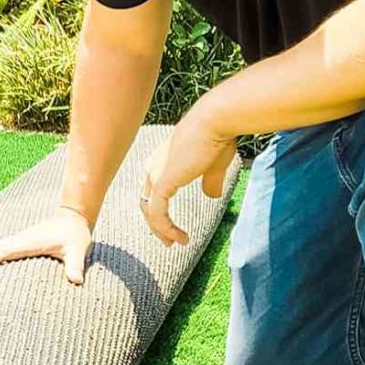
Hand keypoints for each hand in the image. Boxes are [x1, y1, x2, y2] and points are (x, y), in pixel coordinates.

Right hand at [0, 203, 95, 284]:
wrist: (74, 217)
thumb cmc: (75, 235)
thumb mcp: (77, 250)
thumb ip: (76, 265)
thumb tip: (76, 281)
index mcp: (28, 242)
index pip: (4, 252)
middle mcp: (20, 239)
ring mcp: (20, 239)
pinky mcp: (22, 240)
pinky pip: (0, 247)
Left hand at [141, 109, 238, 245]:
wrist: (216, 121)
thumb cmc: (217, 138)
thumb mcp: (214, 166)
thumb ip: (210, 182)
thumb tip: (211, 196)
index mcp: (162, 161)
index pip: (153, 192)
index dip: (160, 212)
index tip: (174, 229)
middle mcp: (153, 167)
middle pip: (146, 204)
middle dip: (156, 226)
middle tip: (171, 242)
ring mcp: (155, 174)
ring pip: (149, 211)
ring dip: (161, 231)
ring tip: (176, 243)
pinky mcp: (162, 182)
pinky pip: (157, 213)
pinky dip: (165, 228)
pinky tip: (178, 237)